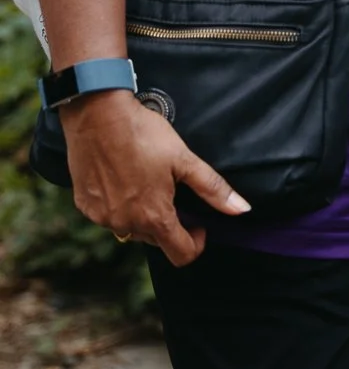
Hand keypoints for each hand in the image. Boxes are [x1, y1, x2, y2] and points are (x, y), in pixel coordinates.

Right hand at [60, 90, 250, 264]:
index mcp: (154, 217)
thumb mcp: (184, 159)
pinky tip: (123, 179)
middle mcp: (126, 225)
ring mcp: (102, 217)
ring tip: (147, 181)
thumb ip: (213, 189)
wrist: (97, 114)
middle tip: (173, 191)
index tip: (199, 222)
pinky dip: (119, 205)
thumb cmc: (143, 134)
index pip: (181, 254)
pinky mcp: (85, 206)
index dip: (196, 242)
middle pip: (157, 240)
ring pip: (132, 229)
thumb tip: (242, 210)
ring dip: (143, 214)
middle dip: (170, 223)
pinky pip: (108, 216)